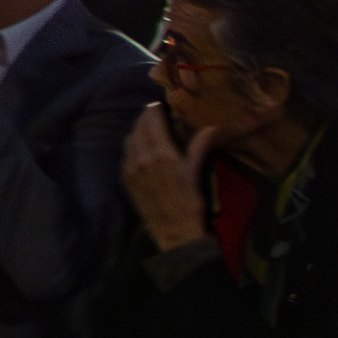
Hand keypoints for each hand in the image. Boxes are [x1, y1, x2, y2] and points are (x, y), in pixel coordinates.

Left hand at [118, 102, 218, 251]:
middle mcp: (142, 157)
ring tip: (147, 129)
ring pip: (130, 140)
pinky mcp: (126, 180)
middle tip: (153, 114)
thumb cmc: (190, 202)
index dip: (154, 110)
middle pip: (139, 127)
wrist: (174, 232)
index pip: (152, 121)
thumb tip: (212, 127)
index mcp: (161, 152)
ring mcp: (131, 169)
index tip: (159, 105)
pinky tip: (139, 147)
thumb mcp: (195, 172)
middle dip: (145, 118)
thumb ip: (199, 147)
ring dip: (137, 130)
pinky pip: (125, 155)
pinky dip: (131, 145)